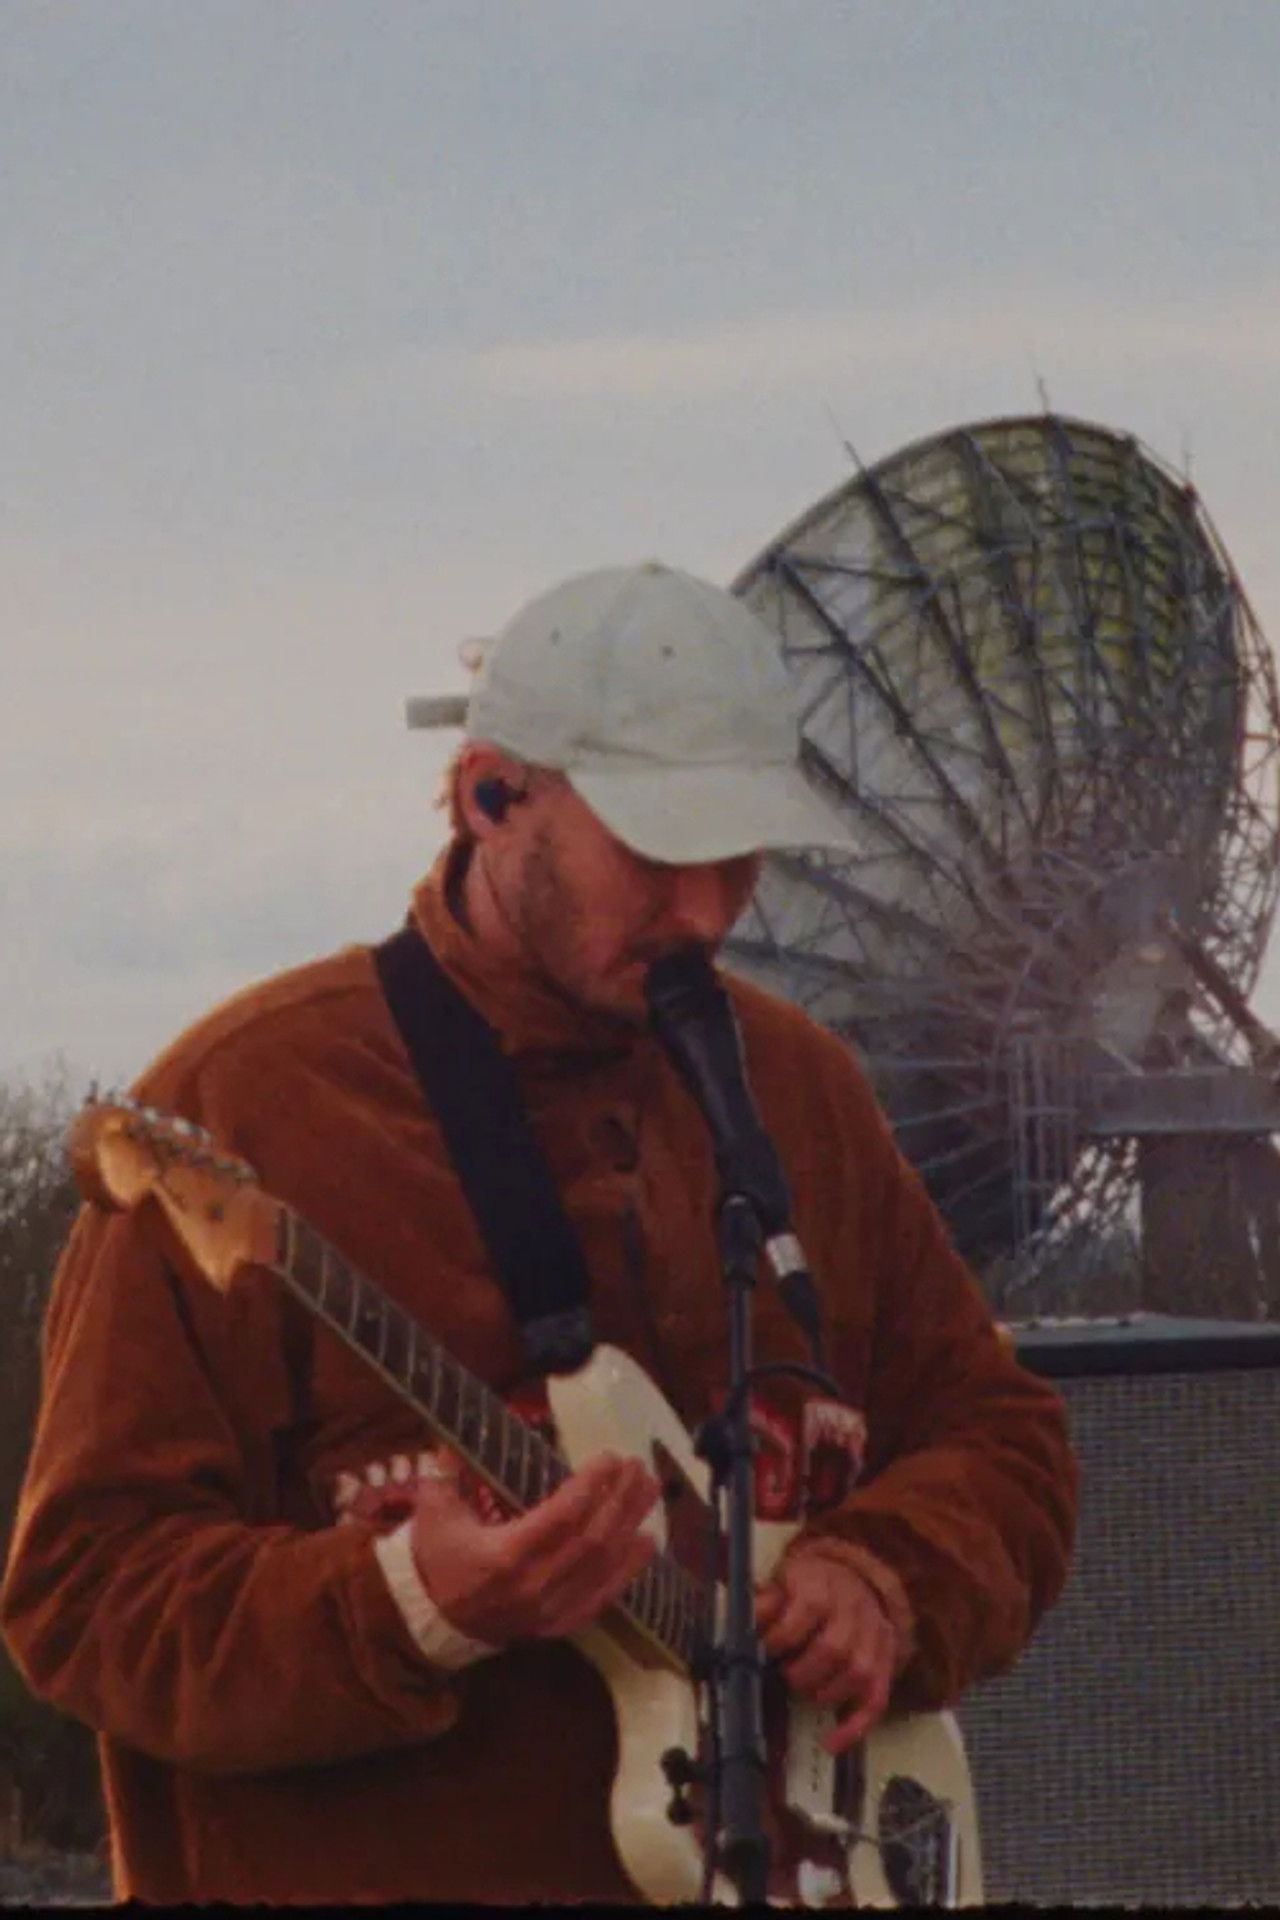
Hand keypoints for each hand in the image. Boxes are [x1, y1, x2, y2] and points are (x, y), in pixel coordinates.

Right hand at [409, 1450, 660, 1645]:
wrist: (430, 1619)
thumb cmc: (436, 1556)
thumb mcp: (435, 1509)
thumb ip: (451, 1469)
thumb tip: (465, 1431)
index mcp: (505, 1555)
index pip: (562, 1516)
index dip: (591, 1485)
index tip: (609, 1456)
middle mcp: (534, 1586)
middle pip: (592, 1539)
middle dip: (621, 1499)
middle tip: (637, 1466)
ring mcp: (550, 1611)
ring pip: (604, 1567)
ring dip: (632, 1526)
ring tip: (650, 1491)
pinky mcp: (559, 1626)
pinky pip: (603, 1597)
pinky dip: (629, 1570)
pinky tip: (647, 1542)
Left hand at [755, 1549, 899, 1755]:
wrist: (855, 1580)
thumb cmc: (811, 1586)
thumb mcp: (784, 1582)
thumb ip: (764, 1603)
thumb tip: (742, 1623)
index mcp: (824, 1587)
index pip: (809, 1608)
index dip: (781, 1635)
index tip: (764, 1649)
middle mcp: (854, 1611)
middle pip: (834, 1648)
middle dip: (803, 1671)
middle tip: (785, 1675)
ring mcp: (874, 1639)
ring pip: (858, 1673)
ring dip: (825, 1693)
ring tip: (804, 1691)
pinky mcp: (885, 1664)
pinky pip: (877, 1699)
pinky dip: (855, 1726)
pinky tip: (832, 1742)